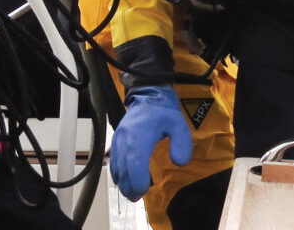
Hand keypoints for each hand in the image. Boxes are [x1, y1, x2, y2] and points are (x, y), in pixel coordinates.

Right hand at [109, 85, 191, 200]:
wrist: (148, 97)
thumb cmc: (163, 113)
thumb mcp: (179, 125)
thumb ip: (182, 144)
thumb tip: (178, 162)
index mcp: (139, 136)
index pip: (134, 165)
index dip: (138, 182)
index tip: (145, 190)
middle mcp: (124, 139)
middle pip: (123, 170)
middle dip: (130, 187)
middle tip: (138, 197)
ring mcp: (117, 140)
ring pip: (115, 167)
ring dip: (123, 182)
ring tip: (133, 192)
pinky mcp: (115, 140)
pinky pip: (112, 161)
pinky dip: (117, 174)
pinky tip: (124, 181)